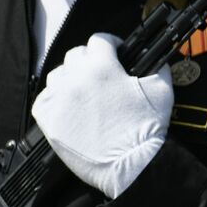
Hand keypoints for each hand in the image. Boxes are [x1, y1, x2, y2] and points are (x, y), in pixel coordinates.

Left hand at [31, 33, 172, 199]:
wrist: (129, 165)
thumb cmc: (145, 131)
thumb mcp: (162, 91)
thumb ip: (159, 67)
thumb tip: (156, 59)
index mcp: (103, 68)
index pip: (99, 40)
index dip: (111, 45)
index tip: (115, 52)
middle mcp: (76, 79)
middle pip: (75, 55)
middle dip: (90, 60)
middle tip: (101, 74)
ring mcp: (59, 99)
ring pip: (57, 75)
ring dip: (71, 78)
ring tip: (84, 91)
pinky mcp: (48, 119)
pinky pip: (44, 99)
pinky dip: (55, 99)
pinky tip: (70, 106)